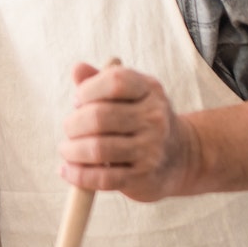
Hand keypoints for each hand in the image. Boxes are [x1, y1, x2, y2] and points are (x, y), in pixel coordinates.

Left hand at [58, 61, 200, 201]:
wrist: (180, 157)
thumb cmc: (140, 121)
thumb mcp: (128, 95)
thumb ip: (100, 81)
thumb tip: (77, 69)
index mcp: (149, 90)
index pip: (115, 81)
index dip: (88, 90)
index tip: (78, 101)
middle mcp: (154, 118)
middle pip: (99, 116)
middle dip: (73, 124)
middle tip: (69, 130)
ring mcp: (151, 149)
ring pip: (98, 148)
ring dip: (72, 150)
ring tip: (67, 149)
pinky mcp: (144, 178)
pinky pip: (102, 178)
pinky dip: (78, 175)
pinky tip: (67, 170)